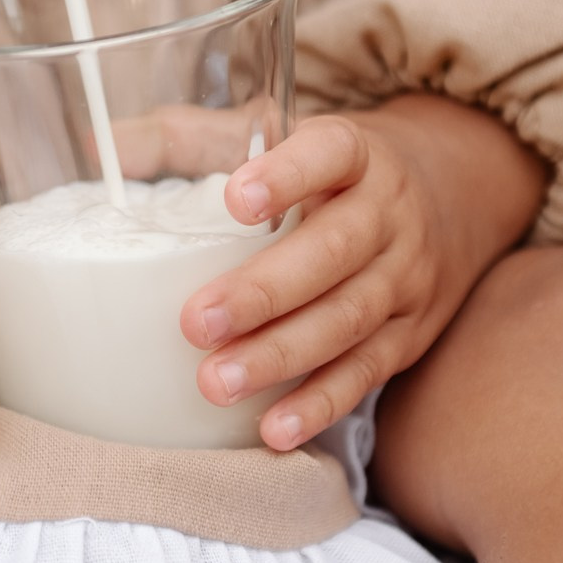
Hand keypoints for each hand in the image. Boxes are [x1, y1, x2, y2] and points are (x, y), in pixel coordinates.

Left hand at [180, 95, 545, 449]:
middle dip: (263, 292)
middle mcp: (390, 213)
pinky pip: (366, 373)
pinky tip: (273, 428)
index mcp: (356, 153)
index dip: (289, 175)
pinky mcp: (412, 334)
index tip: (237, 199)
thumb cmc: (333, 168)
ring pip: (348, 320)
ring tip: (215, 383)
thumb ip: (194, 138)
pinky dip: (320, 403)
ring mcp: (407, 278)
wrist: (459, 192)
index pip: (331, 153)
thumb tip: (104, 144)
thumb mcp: (280, 133)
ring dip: (280, 356)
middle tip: (195, 323)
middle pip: (334, 252)